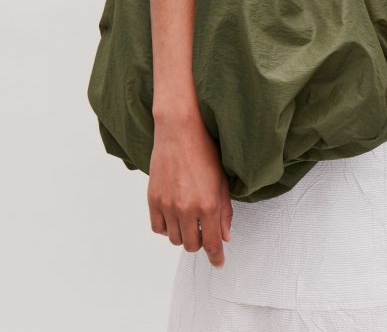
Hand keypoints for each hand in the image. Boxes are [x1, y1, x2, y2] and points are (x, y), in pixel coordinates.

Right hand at [147, 109, 232, 266]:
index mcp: (208, 205)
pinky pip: (158, 228)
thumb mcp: (222, 181)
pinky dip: (166, 227)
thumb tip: (224, 236)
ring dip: (183, 234)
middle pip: (192, 245)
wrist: (180, 131)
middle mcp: (187, 209)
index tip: (218, 263)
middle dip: (200, 242)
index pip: (212, 243)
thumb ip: (224, 212)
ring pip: (174, 239)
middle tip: (203, 229)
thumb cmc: (205, 152)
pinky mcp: (153, 199)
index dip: (216, 257)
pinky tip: (173, 215)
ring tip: (188, 218)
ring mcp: (168, 205)